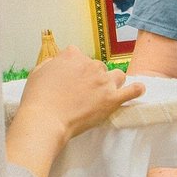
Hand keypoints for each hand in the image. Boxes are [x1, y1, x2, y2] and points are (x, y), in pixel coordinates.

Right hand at [18, 46, 144, 139]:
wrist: (45, 120)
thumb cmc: (38, 99)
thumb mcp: (37, 72)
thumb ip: (51, 63)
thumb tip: (58, 63)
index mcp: (72, 56)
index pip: (79, 56)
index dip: (76, 69)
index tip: (72, 79)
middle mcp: (90, 65)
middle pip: (98, 67)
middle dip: (93, 78)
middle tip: (83, 94)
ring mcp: (103, 81)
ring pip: (116, 76)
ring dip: (112, 83)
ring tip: (106, 94)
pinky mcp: (112, 99)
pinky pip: (132, 90)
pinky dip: (136, 90)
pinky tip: (139, 90)